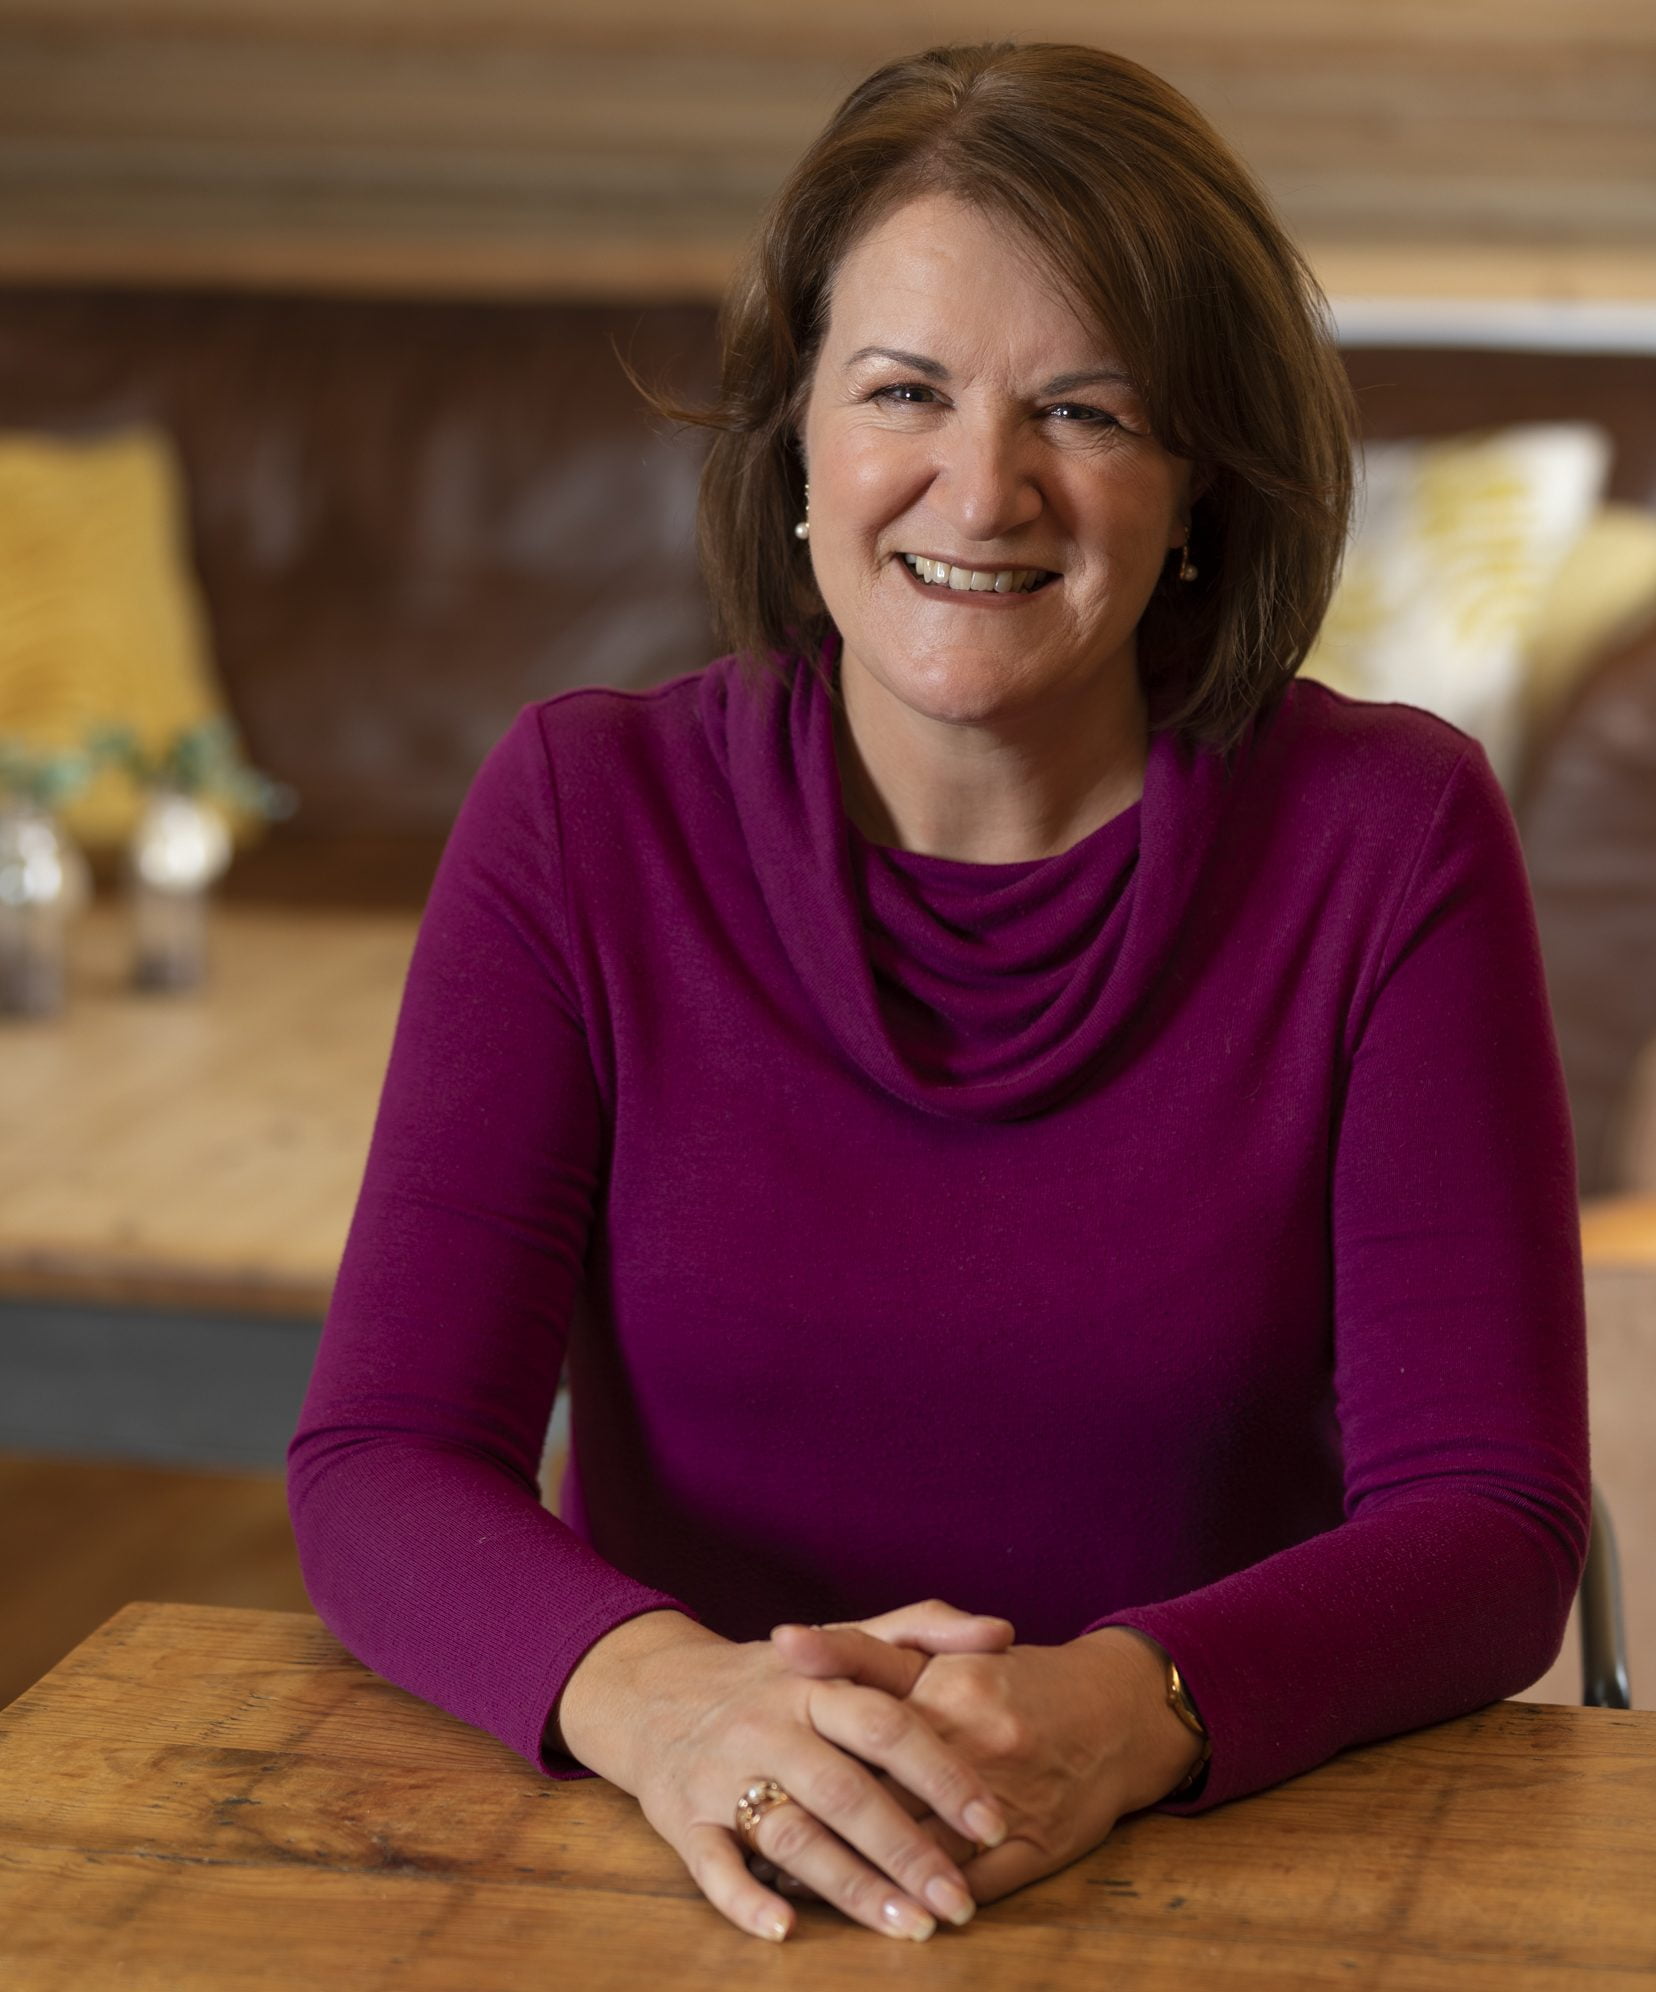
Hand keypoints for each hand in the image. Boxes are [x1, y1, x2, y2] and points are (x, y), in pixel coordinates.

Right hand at [549, 1609, 1011, 1944]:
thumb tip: (1001, 1630)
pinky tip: (785, 1930)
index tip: (996, 1822)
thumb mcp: (841, 1640)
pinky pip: (712, 1866)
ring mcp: (723, 1775)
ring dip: (851, 1886)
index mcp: (814, 1683)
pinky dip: (745, 1900)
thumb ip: (921, 1629)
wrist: (653, 1690)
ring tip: (910, 1926)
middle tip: (961, 1901)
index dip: (943, 1774)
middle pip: (846, 1790)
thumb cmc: (772, 1676)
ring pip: (791, 1835)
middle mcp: (769, 1727)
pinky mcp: (683, 1820)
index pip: (888, 1726)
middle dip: (908, 1849)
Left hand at [769, 1612, 1203, 1907]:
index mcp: (945, 1689)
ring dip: (866, 1879)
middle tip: (764, 1853)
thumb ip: (856, 1651)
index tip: (757, 1788)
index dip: (808, 1765)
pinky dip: (923, 1904)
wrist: (1115, 1712)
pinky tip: (886, 1913)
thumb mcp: (935, 1654)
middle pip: (885, 1797)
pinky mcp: (1035, 1850)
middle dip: (825, 1832)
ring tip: (807, 1894)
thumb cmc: (1010, 1680)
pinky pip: (968, 1889)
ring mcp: (1007, 1800)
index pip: (859, 1729)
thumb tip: (781, 1639)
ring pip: (922, 1853)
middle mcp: (976, 1741)